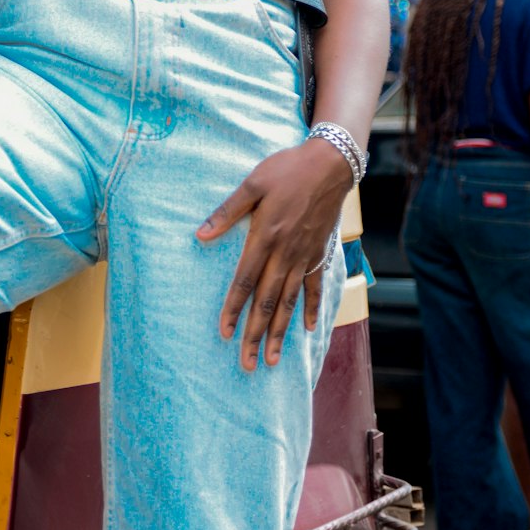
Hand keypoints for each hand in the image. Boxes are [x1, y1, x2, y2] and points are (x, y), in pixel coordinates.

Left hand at [196, 139, 350, 370]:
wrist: (329, 165)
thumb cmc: (286, 170)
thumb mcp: (253, 184)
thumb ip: (227, 211)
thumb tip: (200, 234)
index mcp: (265, 237)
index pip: (244, 282)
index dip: (233, 309)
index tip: (224, 334)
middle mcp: (285, 253)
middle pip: (266, 301)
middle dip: (255, 334)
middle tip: (247, 363)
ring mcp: (304, 257)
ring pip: (289, 302)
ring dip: (279, 331)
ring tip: (272, 358)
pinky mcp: (319, 254)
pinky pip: (314, 287)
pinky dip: (310, 308)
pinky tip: (307, 329)